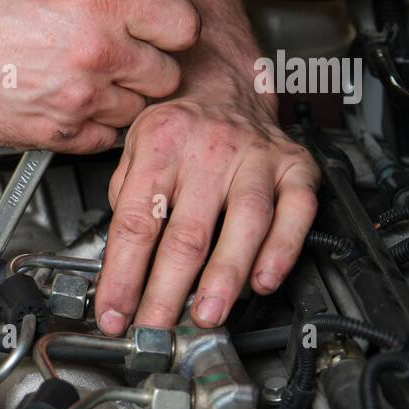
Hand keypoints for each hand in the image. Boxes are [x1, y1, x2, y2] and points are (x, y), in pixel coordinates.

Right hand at [0, 0, 200, 151]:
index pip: (185, 25)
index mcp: (99, 3)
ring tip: (87, 78)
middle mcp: (96, 55)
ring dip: (123, 97)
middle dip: (150, 64)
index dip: (172, 25)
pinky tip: (71, 101)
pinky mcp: (56, 135)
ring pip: (138, 111)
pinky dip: (95, 125)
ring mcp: (78, 100)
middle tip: (122, 54)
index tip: (157, 27)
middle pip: (169, 74)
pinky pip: (104, 140)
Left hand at [92, 55, 319, 333]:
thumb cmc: (177, 123)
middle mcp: (209, 150)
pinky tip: (264, 280)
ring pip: (245, 225)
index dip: (122, 275)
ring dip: (225, 278)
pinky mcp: (295, 166)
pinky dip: (283, 250)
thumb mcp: (133, 148)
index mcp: (161, 145)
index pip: (136, 223)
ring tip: (207, 314)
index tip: (113, 311)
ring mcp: (256, 158)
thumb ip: (126, 201)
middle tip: (156, 327)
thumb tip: (118, 265)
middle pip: (187, 233)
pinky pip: (295, 212)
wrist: (225, 81)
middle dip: (168, 291)